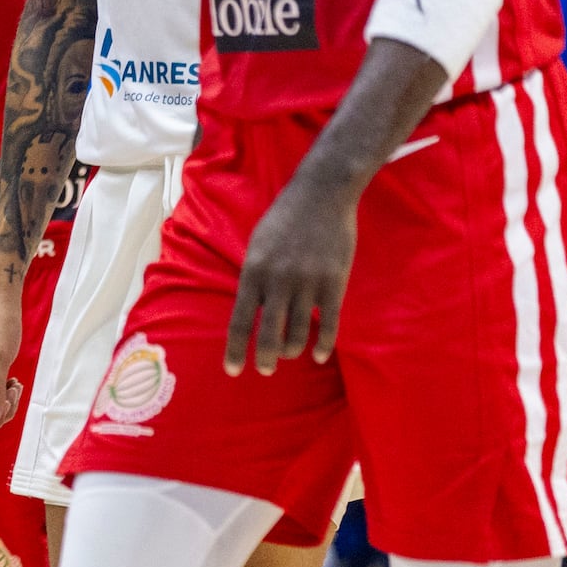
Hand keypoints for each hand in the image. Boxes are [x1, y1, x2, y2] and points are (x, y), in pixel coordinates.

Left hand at [226, 176, 356, 375]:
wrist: (320, 196)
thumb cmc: (284, 219)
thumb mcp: (257, 245)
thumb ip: (253, 276)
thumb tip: (249, 308)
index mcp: (253, 271)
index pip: (239, 320)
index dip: (235, 349)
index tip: (232, 371)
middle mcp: (277, 282)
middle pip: (268, 333)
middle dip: (265, 358)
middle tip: (265, 370)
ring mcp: (307, 284)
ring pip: (298, 332)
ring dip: (292, 349)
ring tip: (289, 353)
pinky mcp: (334, 283)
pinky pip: (329, 324)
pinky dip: (324, 344)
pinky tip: (320, 355)